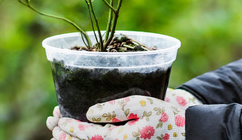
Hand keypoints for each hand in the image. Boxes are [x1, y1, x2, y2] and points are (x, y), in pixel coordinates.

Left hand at [46, 89, 200, 139]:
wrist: (187, 132)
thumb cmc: (167, 116)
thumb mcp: (142, 106)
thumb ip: (115, 109)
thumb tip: (90, 113)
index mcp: (121, 139)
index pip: (89, 136)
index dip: (72, 129)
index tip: (59, 120)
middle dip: (67, 137)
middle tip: (53, 126)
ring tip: (60, 131)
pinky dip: (89, 139)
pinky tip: (82, 134)